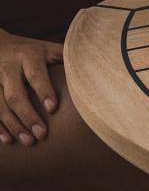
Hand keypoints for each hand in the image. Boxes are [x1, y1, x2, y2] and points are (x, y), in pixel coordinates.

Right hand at [0, 29, 61, 146]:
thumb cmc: (32, 51)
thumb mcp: (49, 48)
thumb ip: (67, 57)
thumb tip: (96, 70)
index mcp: (28, 55)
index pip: (36, 75)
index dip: (44, 91)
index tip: (53, 109)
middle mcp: (8, 66)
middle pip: (15, 94)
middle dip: (28, 115)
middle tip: (41, 134)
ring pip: (0, 104)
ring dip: (13, 125)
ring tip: (28, 141)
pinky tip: (7, 140)